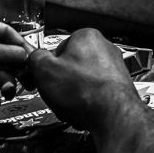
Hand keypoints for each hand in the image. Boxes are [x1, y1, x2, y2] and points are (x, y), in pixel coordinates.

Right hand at [22, 29, 143, 133]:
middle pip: (71, 66)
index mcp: (86, 36)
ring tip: (70, 106)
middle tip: (57, 93)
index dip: (47, 66)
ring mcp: (115, 69)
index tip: (43, 76)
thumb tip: (33, 58)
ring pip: (82, 83)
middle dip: (61, 84)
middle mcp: (105, 48)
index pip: (58, 48)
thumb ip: (34, 59)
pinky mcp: (119, 88)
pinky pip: (95, 95)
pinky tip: (83, 112)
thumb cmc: (85, 91)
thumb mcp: (44, 71)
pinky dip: (87, 104)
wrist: (113, 116)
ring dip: (72, 96)